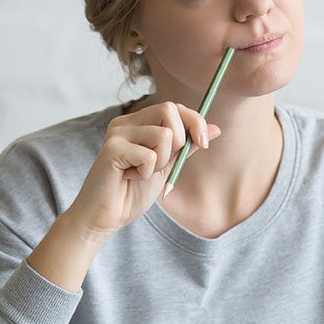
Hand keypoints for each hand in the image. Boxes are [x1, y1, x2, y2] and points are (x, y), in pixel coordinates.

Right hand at [66, 101, 220, 239]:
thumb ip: (187, 146)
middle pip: (169, 109)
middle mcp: (125, 122)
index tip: (203, 144)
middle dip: (180, 140)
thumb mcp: (167, 166)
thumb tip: (216, 128)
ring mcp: (117, 133)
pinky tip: (130, 178)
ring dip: (161, 162)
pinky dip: (147, 173)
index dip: (195, 121)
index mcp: (138, 123)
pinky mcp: (112, 149)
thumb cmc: (133, 192)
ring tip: (142, 173)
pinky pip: (150, 155)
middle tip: (163, 163)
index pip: (174, 107)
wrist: (107, 217)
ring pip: (163, 135)